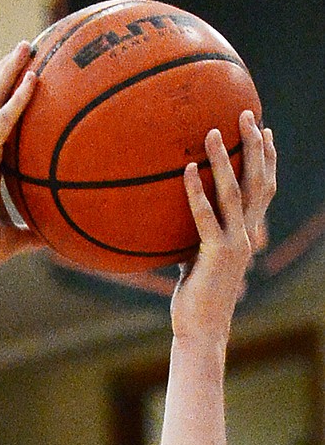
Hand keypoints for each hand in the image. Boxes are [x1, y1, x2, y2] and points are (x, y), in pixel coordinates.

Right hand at [0, 41, 40, 269]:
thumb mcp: (15, 237)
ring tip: (27, 46)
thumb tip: (54, 239)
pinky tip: (34, 77)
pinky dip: (19, 98)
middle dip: (6, 72)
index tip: (22, 78)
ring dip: (9, 71)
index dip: (7, 98)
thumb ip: (33, 233)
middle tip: (24, 49)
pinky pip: (4, 120)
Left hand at [171, 111, 276, 338]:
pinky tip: (186, 171)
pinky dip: (196, 193)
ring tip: (214, 130)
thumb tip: (175, 220)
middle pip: (257, 181)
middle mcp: (247, 235)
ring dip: (225, 159)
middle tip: (248, 113)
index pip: (264, 189)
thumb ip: (197, 237)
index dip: (268, 159)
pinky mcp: (215, 255)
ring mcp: (234, 244)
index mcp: (246, 234)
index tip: (266, 131)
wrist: (201, 331)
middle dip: (254, 145)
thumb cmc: (196, 299)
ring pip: (234, 193)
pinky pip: (205, 217)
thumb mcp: (197, 260)